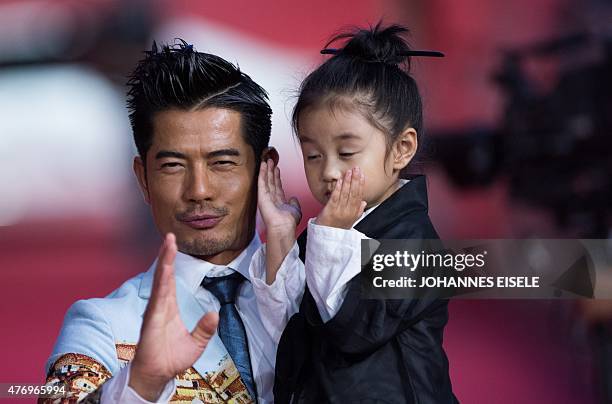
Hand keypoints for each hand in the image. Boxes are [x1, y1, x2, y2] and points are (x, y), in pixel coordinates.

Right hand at [129, 233, 218, 400]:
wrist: (157, 375)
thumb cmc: (171, 359)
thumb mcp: (196, 343)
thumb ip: (205, 329)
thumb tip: (215, 314)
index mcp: (168, 308)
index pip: (170, 280)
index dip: (171, 263)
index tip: (173, 245)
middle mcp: (160, 306)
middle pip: (163, 275)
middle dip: (166, 255)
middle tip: (170, 235)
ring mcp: (155, 311)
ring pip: (160, 282)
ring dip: (164, 263)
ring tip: (167, 244)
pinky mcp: (152, 320)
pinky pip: (157, 298)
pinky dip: (161, 283)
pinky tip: (164, 270)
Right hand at [257, 159, 301, 236]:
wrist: (283, 226)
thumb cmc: (289, 222)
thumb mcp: (295, 209)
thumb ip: (294, 203)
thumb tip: (293, 197)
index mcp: (279, 202)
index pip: (277, 187)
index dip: (277, 177)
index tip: (277, 169)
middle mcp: (271, 198)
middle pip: (271, 181)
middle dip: (271, 171)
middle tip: (271, 161)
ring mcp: (265, 196)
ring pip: (266, 180)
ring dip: (266, 170)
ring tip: (267, 160)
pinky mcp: (261, 195)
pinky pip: (262, 181)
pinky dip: (262, 172)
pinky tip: (262, 165)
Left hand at [316, 167, 366, 228]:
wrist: (327, 240)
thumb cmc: (337, 229)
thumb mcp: (350, 221)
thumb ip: (357, 211)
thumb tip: (363, 202)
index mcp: (354, 213)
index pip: (359, 195)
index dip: (361, 184)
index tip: (362, 174)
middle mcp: (348, 212)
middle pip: (354, 193)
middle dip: (355, 180)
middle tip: (357, 169)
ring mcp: (339, 211)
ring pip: (345, 194)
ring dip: (348, 181)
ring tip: (349, 171)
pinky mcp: (330, 211)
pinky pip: (335, 198)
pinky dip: (338, 188)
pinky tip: (340, 180)